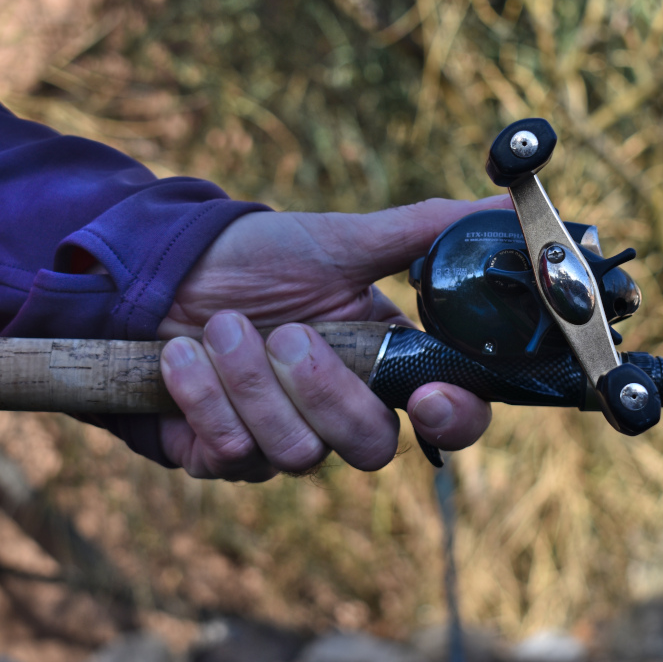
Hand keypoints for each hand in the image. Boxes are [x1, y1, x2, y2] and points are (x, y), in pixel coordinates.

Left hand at [156, 195, 511, 480]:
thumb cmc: (259, 258)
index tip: (428, 396)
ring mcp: (286, 442)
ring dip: (251, 382)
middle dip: (326, 390)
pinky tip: (180, 355)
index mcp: (386, 366)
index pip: (450, 417)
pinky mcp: (226, 458)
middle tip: (287, 333)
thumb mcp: (341, 240)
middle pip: (372, 448)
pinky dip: (203, 397)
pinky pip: (232, 456)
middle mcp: (344, 414)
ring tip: (221, 327)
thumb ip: (424, 230)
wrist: (162, 274)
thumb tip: (501, 203)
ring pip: (297, 453)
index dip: (451, 418)